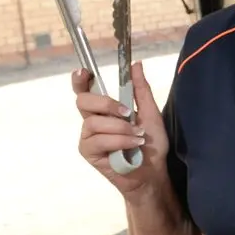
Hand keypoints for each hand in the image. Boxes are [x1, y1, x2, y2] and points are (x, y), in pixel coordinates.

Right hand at [72, 62, 167, 195]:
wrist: (154, 170)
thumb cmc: (151, 144)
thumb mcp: (150, 113)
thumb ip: (141, 90)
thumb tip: (136, 64)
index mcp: (103, 110)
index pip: (85, 91)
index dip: (80, 80)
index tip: (84, 71)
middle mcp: (92, 121)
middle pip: (83, 101)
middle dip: (106, 104)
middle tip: (127, 112)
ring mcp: (88, 137)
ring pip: (94, 123)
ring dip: (120, 128)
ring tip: (138, 136)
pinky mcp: (89, 152)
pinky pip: (99, 140)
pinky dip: (120, 141)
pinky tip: (133, 145)